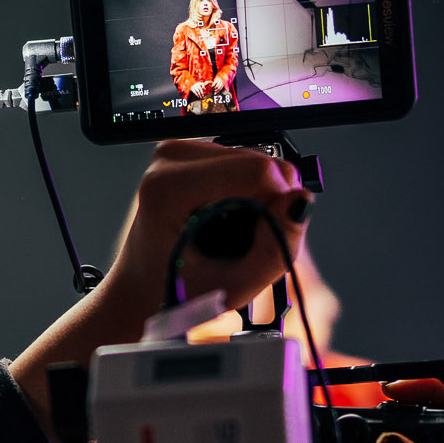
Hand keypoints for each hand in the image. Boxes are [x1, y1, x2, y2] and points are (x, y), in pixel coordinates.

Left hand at [10, 141, 307, 436]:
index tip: (267, 239)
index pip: (256, 170)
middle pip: (260, 160)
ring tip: (234, 235)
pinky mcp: (190, 152)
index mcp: (169, 185)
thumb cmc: (178, 291)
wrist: (141, 289)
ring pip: (258, 159)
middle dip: (271, 202)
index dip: (279, 205)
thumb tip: (302, 200)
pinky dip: (251, 192)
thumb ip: (276, 248)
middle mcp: (170, 157)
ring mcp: (178, 151)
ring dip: (262, 198)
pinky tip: (230, 220)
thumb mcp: (233, 285)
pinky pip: (245, 162)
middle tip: (247, 242)